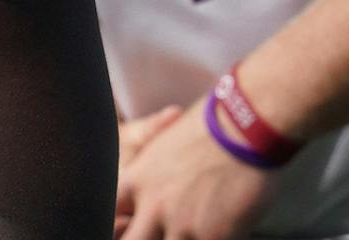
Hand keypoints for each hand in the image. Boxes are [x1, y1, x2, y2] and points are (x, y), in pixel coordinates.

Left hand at [114, 100, 283, 239]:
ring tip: (191, 230)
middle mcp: (152, 205)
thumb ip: (148, 174)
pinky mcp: (213, 235)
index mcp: (135, 179)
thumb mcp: (162, 145)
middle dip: (140, 238)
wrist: (246, 126)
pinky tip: (219, 233)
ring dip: (179, 239)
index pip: (108, 212)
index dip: (117, 223)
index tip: (129, 224)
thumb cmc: (207, 129)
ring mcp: (182, 223)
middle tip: (157, 232)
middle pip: (131, 239)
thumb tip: (144, 194)